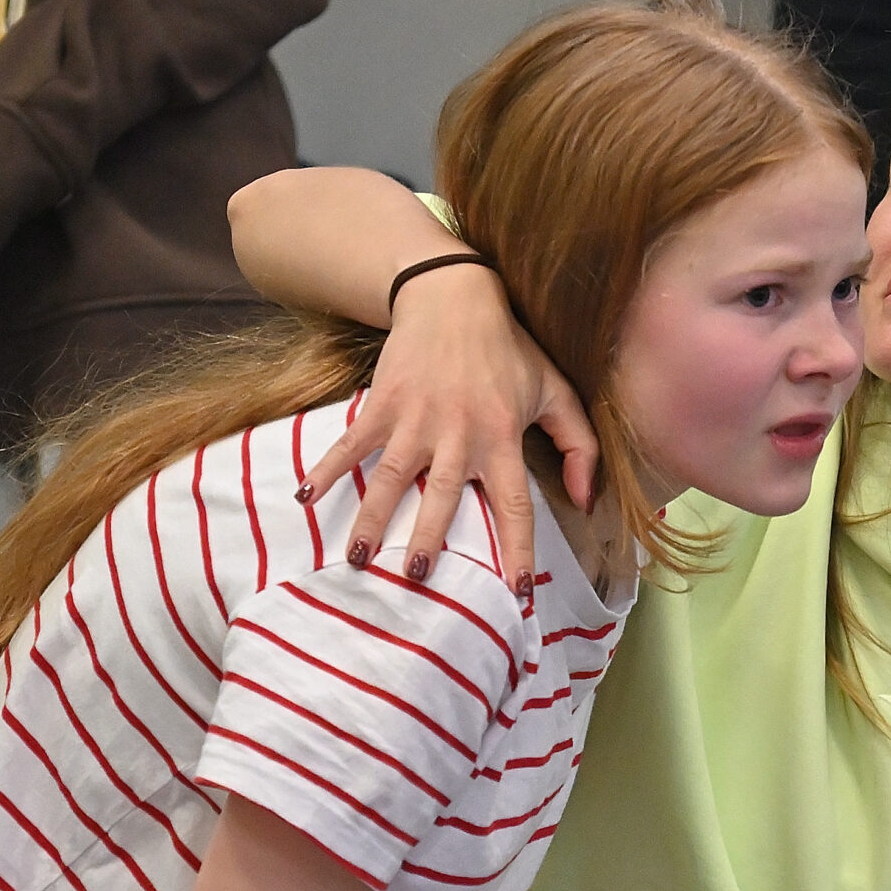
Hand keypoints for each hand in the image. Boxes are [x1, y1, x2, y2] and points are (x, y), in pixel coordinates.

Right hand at [299, 263, 598, 591]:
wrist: (454, 297)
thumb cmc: (509, 351)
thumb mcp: (555, 392)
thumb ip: (580, 446)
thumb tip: (584, 499)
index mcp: (502, 439)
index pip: (514, 505)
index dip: (518, 550)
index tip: (518, 593)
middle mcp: (458, 435)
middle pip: (443, 497)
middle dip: (429, 538)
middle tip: (417, 578)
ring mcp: (415, 420)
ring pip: (391, 477)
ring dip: (373, 518)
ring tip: (358, 558)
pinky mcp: (383, 403)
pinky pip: (352, 442)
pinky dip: (327, 467)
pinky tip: (306, 496)